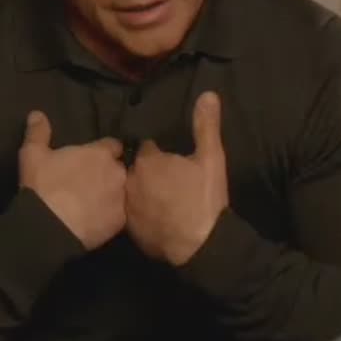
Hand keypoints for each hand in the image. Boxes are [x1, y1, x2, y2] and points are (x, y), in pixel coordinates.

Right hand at [18, 110, 126, 250]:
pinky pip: (119, 215)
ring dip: (112, 194)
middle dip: (109, 173)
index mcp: (100, 153)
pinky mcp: (120, 221)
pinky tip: (97, 220)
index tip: (93, 158)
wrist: (48, 226)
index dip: (104, 151)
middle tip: (92, 182)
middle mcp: (117, 172)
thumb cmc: (42, 185)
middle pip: (119, 169)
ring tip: (95, 202)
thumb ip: (38, 132)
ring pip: (122, 192)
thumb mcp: (33, 154)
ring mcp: (121, 197)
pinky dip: (110, 216)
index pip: (113, 145)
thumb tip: (37, 113)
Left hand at [125, 91, 228, 265]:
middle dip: (149, 171)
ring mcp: (128, 207)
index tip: (169, 157)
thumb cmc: (204, 199)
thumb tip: (207, 94)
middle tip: (168, 179)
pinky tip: (157, 217)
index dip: (159, 151)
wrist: (200, 247)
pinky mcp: (130, 230)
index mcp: (148, 160)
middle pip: (137, 170)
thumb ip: (206, 125)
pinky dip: (143, 214)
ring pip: (133, 192)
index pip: (147, 147)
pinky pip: (134, 215)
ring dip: (143, 192)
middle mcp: (131, 181)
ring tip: (162, 198)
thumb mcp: (211, 158)